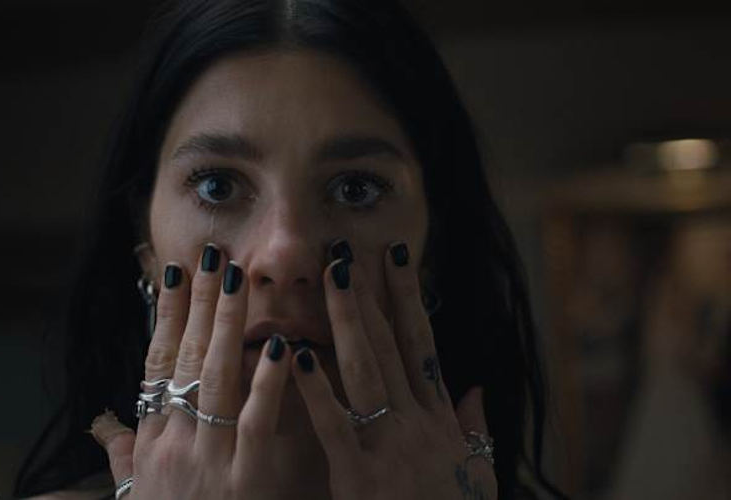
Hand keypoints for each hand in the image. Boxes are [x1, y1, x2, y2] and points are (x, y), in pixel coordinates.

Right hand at [91, 244, 295, 498]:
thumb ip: (120, 456)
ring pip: (216, 378)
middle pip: (184, 357)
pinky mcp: (247, 479)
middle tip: (211, 253)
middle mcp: (174, 442)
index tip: (171, 273)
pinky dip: (268, 383)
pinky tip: (279, 345)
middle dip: (198, 302)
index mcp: (153, 440)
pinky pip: (258, 422)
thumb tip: (99, 424)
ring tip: (237, 278)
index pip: (155, 363)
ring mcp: (208, 459)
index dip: (164, 317)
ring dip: (226, 324)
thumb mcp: (137, 494)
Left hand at [290, 242, 497, 499]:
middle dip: (372, 294)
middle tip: (351, 248)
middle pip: (393, 345)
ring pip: (367, 371)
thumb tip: (475, 386)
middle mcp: (418, 423)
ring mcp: (391, 447)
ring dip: (348, 321)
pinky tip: (297, 355)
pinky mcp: (361, 477)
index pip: (422, 343)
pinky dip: (316, 389)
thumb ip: (474, 428)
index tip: (396, 256)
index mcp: (440, 419)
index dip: (409, 297)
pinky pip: (335, 426)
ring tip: (332, 277)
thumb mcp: (477, 473)